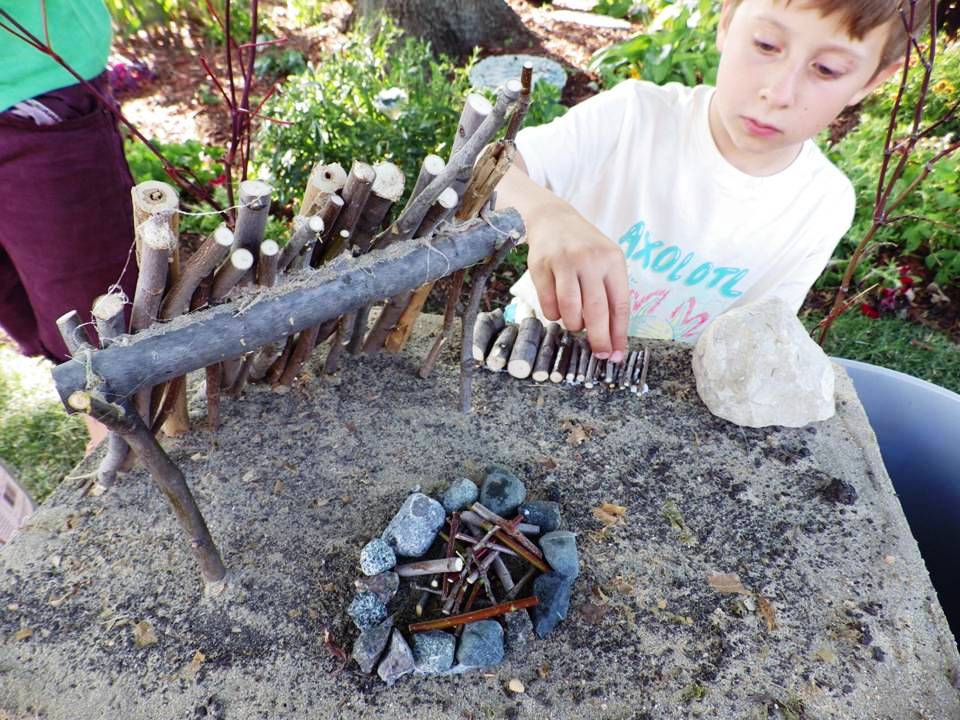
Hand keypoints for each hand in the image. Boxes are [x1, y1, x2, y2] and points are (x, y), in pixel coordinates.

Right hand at [526, 205, 628, 359]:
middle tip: (598, 354)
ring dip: (574, 325)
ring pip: (570, 310)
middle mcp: (590, 260)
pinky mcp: (541, 267)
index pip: (620, 304)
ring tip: (575, 323)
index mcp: (612, 261)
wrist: (553, 220)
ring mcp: (564, 262)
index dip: (618, 333)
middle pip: (596, 311)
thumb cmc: (585, 249)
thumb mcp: (605, 263)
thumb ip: (610, 295)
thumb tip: (612, 336)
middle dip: (598, 339)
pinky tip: (558, 309)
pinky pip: (549, 305)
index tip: (616, 354)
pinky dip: (554, 315)